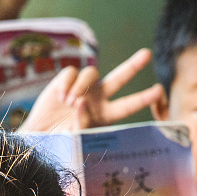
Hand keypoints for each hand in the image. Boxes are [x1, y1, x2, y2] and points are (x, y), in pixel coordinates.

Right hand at [18, 49, 162, 132]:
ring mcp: (82, 88)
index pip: (128, 105)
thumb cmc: (59, 141)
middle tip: (147, 54)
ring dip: (81, 86)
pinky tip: (60, 96)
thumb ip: (80, 124)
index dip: (143, 98)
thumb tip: (81, 103)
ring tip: (69, 103)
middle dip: (133, 65)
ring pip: (91, 73)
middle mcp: (97, 98)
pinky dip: (66, 83)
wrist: (38, 136)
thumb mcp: (73, 139)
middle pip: (119, 78)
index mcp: (105, 115)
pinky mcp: (65, 80)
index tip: (158, 91)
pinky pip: (72, 72)